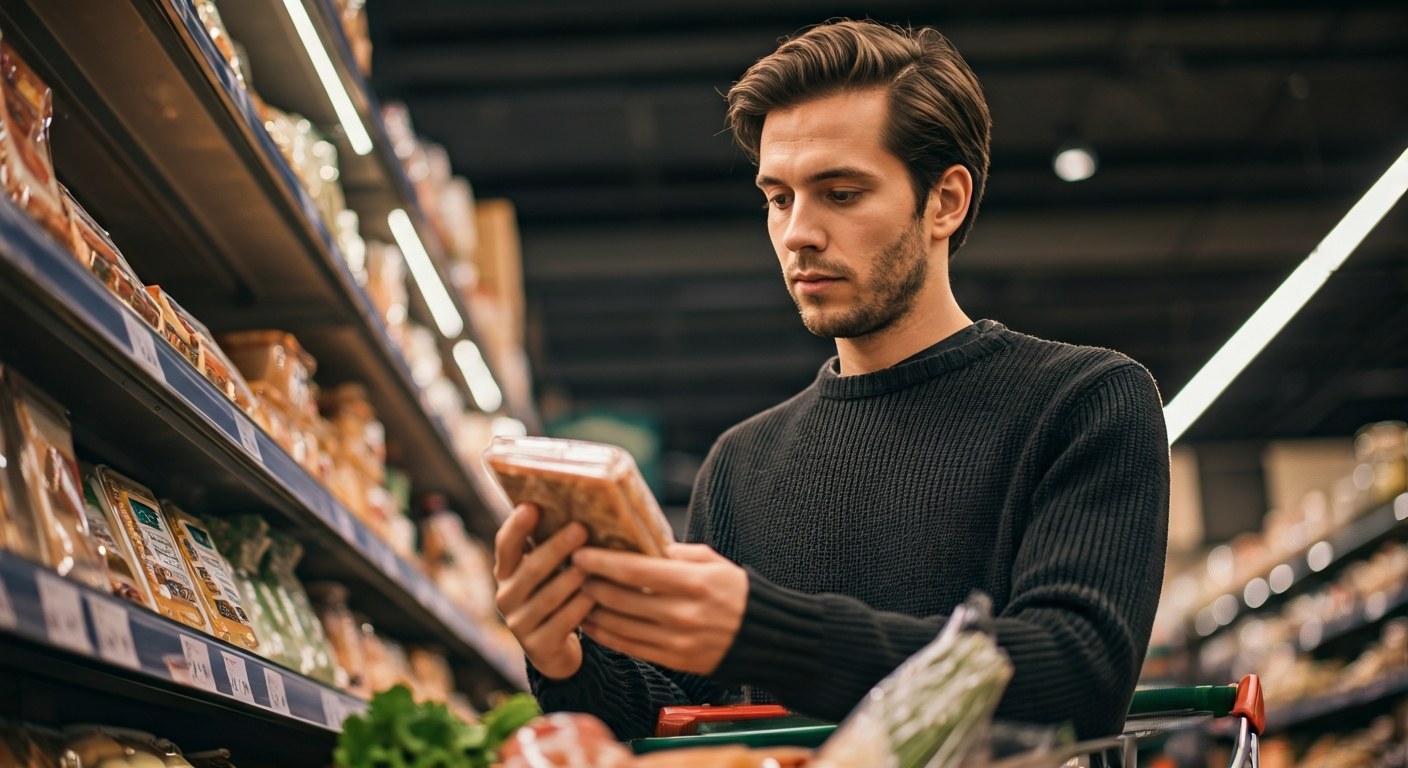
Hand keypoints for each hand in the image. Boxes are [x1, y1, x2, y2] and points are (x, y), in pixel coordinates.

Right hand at [493, 504, 594, 679]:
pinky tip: (595, 597)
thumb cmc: (559, 596)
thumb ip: (551, 548)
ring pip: (547, 597)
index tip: (531, 506)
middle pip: (530, 568)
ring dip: (569, 579)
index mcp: (507, 572)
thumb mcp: (548, 572)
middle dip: (556, 547)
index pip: (505, 545)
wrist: (555, 651)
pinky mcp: (538, 647)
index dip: (516, 527)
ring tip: (589, 566)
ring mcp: (519, 624)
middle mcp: (506, 596)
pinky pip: (561, 623)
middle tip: (580, 529)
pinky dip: (579, 607)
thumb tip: (582, 511)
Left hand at [573, 543, 747, 674]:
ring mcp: (676, 641)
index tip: (580, 553)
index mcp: (693, 583)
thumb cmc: (736, 592)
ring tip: (578, 595)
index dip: (602, 563)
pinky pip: (629, 647)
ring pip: (619, 626)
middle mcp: (681, 614)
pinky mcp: (673, 660)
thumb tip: (639, 544)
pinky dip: (606, 634)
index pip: (635, 571)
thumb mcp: (712, 562)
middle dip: (591, 584)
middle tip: (573, 571)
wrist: (764, 637)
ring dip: (592, 610)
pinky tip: (592, 622)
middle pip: (620, 599)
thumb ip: (675, 554)